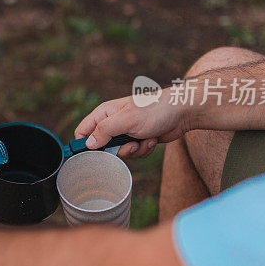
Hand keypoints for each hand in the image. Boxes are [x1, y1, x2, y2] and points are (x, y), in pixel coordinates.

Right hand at [75, 89, 189, 158]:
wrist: (181, 112)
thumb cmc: (154, 110)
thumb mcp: (125, 120)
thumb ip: (104, 131)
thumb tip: (88, 144)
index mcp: (104, 114)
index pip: (83, 131)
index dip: (84, 144)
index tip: (93, 155)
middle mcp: (113, 123)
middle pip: (102, 148)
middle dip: (118, 151)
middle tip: (130, 144)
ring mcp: (126, 133)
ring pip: (120, 153)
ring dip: (135, 150)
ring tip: (145, 138)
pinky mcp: (138, 140)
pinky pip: (134, 153)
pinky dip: (144, 149)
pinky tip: (152, 139)